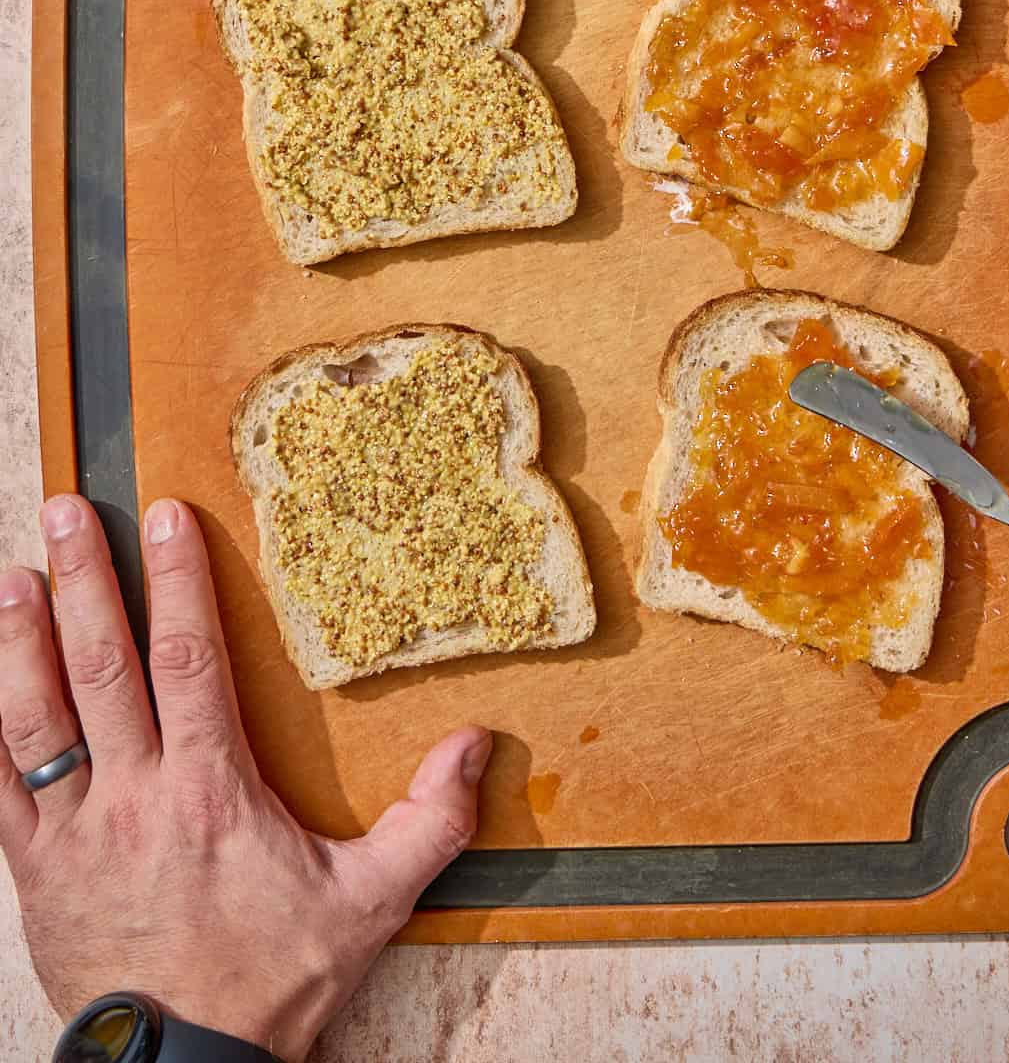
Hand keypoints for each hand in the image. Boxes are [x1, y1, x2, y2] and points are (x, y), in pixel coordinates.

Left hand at [0, 495, 491, 1059]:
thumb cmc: (270, 983)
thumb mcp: (369, 903)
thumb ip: (427, 821)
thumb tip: (475, 744)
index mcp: (211, 789)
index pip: (188, 659)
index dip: (176, 581)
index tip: (165, 516)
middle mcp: (135, 796)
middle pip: (102, 666)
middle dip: (85, 581)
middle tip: (66, 513)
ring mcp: (74, 833)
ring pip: (37, 718)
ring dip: (21, 640)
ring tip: (14, 576)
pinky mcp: (34, 872)